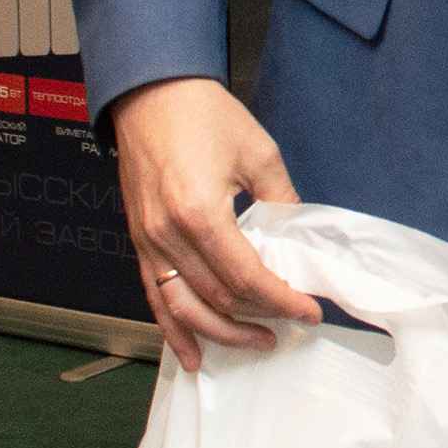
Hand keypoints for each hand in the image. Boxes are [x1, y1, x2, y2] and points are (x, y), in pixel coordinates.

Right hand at [109, 75, 320, 369]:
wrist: (151, 93)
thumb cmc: (204, 115)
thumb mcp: (258, 153)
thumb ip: (280, 201)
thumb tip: (296, 241)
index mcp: (201, 213)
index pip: (246, 278)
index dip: (281, 301)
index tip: (309, 311)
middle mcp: (169, 235)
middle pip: (217, 298)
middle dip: (258, 318)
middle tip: (290, 326)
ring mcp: (148, 242)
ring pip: (184, 308)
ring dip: (221, 334)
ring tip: (255, 343)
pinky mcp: (139, 241)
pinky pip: (155, 296)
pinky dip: (175, 329)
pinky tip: (193, 354)